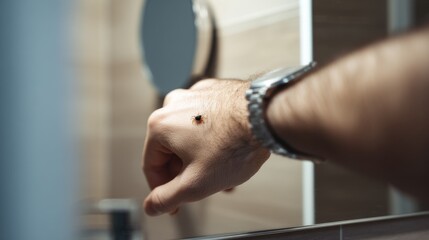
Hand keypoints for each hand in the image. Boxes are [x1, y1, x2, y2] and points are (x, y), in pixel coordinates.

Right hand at [142, 79, 269, 215]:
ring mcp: (196, 95)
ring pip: (191, 137)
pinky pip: (206, 121)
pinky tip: (228, 152)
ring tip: (222, 172)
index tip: (174, 203)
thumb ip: (167, 198)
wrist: (267, 117)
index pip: (152, 166)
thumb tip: (152, 205)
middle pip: (172, 150)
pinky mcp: (215, 92)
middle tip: (203, 187)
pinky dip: (213, 139)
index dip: (162, 190)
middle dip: (187, 173)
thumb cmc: (235, 144)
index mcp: (161, 125)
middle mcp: (175, 104)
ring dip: (202, 158)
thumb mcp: (195, 184)